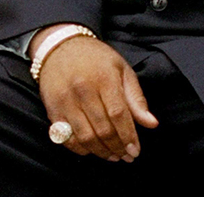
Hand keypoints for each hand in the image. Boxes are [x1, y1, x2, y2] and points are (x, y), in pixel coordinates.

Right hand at [36, 34, 157, 161]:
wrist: (60, 46)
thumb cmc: (96, 59)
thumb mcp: (122, 70)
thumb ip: (136, 98)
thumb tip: (151, 124)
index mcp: (103, 78)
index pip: (118, 114)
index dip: (128, 136)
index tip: (135, 151)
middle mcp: (82, 89)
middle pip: (102, 129)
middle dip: (117, 147)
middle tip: (126, 156)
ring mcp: (65, 100)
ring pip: (85, 137)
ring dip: (101, 152)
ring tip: (112, 156)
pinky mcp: (52, 109)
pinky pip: (66, 138)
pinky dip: (80, 149)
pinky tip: (92, 150)